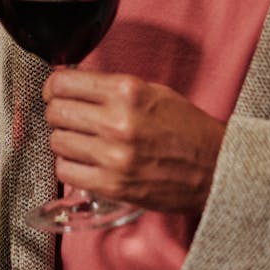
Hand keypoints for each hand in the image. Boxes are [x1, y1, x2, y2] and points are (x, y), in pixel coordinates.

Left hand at [43, 69, 224, 213]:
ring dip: (63, 139)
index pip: (65, 83)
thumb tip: (74, 85)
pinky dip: (69, 166)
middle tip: (65, 114)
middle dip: (56, 111)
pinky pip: (66, 173)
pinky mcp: (113, 186)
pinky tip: (82, 161)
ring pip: (58, 142)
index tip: (54, 90)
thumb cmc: (186, 128)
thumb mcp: (151, 91)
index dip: (53, 86)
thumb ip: (111, 87)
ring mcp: (113, 157)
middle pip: (57, 112)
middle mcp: (117, 122)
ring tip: (78, 139)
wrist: (216, 169)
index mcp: (127, 91)